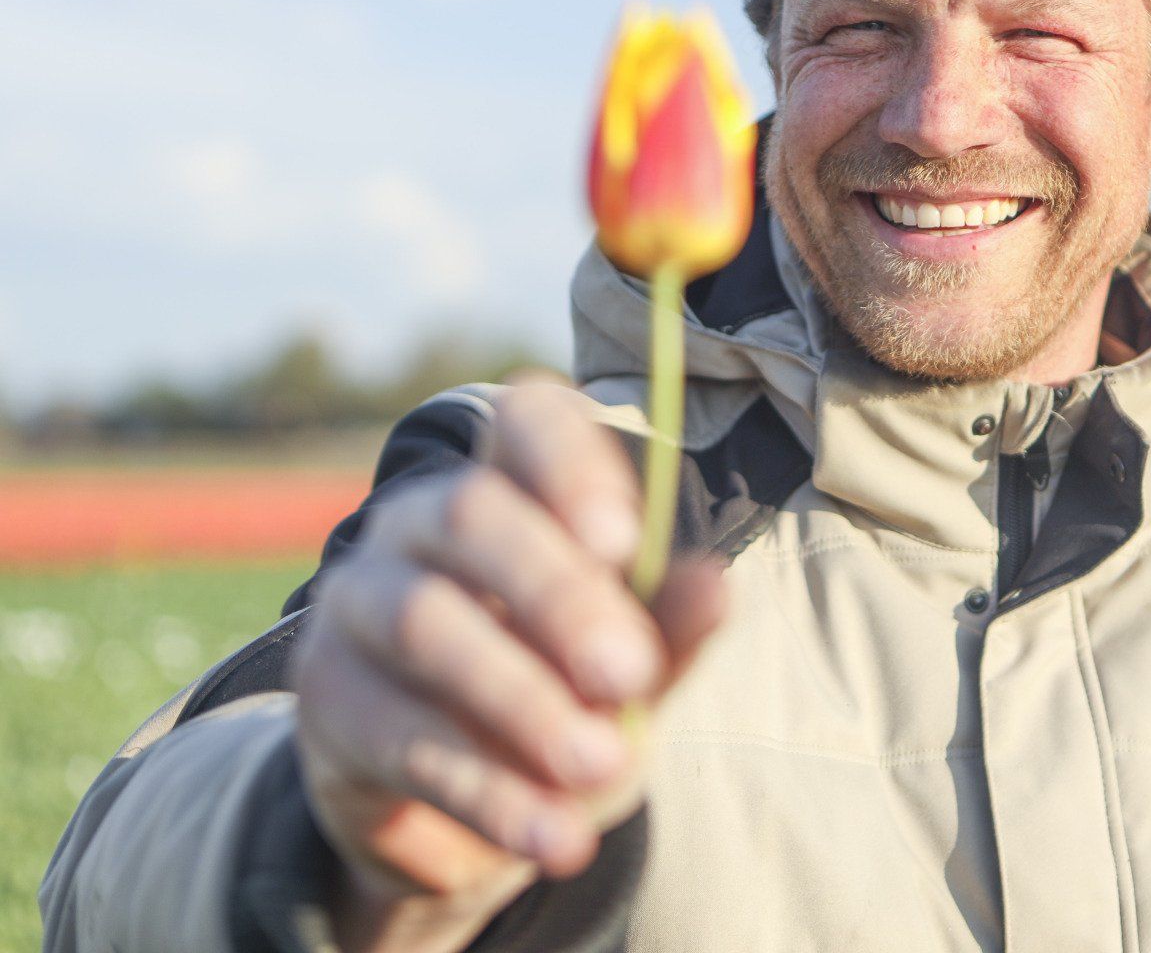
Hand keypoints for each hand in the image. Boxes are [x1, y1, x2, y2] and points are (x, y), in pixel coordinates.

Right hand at [290, 382, 725, 952]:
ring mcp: (359, 598)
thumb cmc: (566, 690)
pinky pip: (404, 735)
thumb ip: (669, 625)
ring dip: (524, 701)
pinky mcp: (327, 698)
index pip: (528, 421)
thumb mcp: (631, 662)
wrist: (471, 806)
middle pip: (475, 514)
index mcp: (513, 481)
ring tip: (603, 767)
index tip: (624, 538)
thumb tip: (716, 585)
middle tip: (630, 673)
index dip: (571, 464)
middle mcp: (421, 518)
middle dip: (559, 595)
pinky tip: (556, 835)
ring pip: (426, 622)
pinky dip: (490, 791)